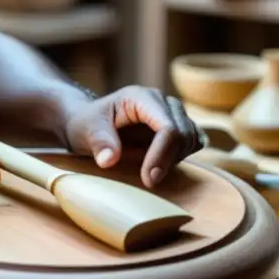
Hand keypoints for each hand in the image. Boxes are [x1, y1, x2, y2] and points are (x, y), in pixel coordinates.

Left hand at [62, 86, 204, 187]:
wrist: (89, 123)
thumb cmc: (87, 124)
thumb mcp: (85, 131)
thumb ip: (98, 142)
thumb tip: (108, 160)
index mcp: (141, 97)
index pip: (167, 126)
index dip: (162, 155)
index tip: (148, 179)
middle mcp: (162, 101)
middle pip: (184, 133)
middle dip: (169, 160)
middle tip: (148, 181)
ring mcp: (172, 112)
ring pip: (192, 138)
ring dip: (176, 159)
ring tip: (151, 170)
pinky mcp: (178, 125)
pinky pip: (193, 142)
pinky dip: (183, 155)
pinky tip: (163, 164)